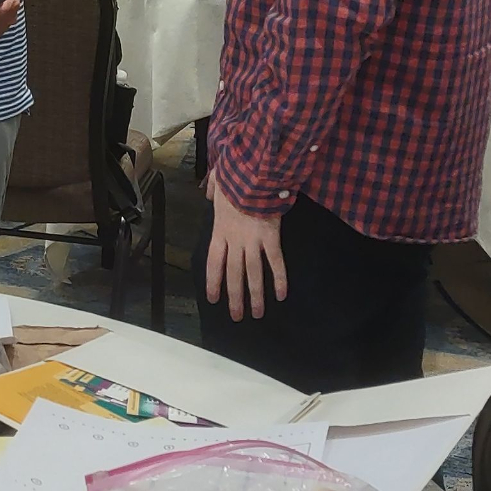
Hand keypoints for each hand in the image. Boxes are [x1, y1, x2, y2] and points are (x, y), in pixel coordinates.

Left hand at [204, 168, 287, 320]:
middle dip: (234, 297)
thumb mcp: (217, 180)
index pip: (214, 262)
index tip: (213, 299)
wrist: (252, 174)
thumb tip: (210, 194)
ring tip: (258, 314)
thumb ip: (213, 189)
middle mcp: (235, 240)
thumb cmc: (235, 175)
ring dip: (255, 296)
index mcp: (220, 229)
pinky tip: (281, 295)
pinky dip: (279, 279)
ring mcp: (253, 240)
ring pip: (253, 274)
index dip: (214, 282)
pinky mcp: (271, 237)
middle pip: (234, 274)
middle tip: (236, 317)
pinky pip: (276, 262)